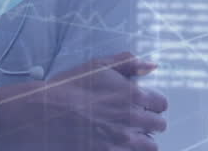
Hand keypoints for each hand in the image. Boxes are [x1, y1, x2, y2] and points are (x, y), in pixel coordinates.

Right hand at [0, 52, 167, 149]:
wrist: (46, 113)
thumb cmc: (68, 88)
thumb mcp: (97, 65)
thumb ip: (128, 64)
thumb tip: (150, 65)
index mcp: (132, 95)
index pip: (161, 104)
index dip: (154, 103)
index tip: (147, 104)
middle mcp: (132, 119)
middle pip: (159, 126)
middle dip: (150, 122)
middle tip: (137, 120)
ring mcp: (122, 140)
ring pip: (150, 146)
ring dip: (143, 140)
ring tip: (129, 135)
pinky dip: (127, 150)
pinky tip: (116, 144)